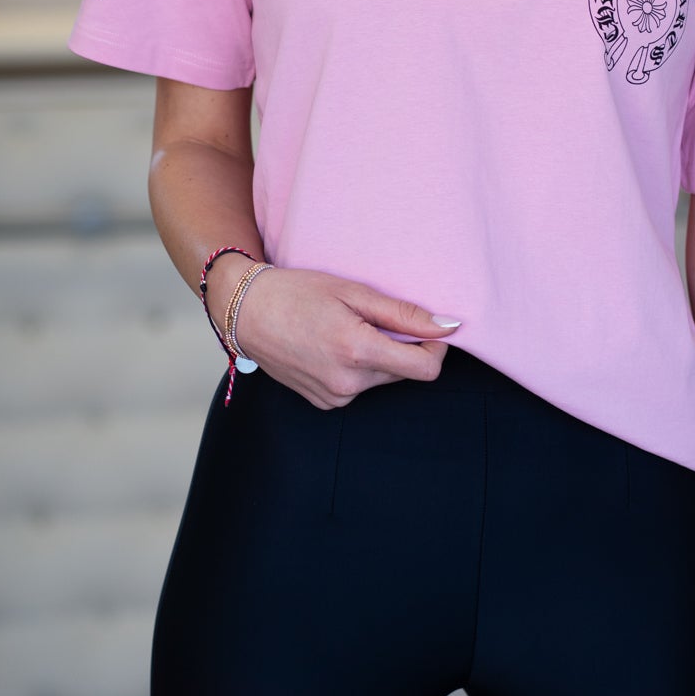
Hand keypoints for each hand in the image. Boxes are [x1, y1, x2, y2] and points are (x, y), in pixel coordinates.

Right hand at [232, 266, 460, 408]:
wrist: (245, 312)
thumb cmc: (297, 292)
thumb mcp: (354, 292)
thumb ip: (404, 314)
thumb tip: (449, 327)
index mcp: (358, 352)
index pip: (426, 369)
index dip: (436, 347)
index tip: (428, 328)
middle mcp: (348, 384)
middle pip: (403, 371)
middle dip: (401, 346)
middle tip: (372, 317)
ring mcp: (334, 398)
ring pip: (381, 378)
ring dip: (378, 356)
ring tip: (346, 328)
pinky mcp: (324, 403)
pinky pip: (359, 386)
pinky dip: (357, 367)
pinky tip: (332, 346)